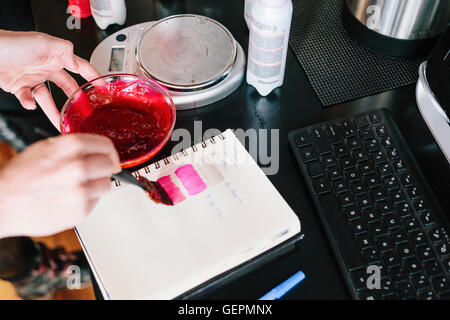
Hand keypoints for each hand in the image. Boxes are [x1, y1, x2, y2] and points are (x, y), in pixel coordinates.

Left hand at [0, 30, 100, 128]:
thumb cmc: (11, 43)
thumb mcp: (42, 41)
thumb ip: (64, 50)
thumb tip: (78, 64)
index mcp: (56, 56)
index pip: (81, 67)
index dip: (94, 76)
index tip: (104, 87)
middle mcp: (47, 67)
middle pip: (68, 87)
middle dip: (77, 99)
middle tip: (85, 111)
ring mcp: (34, 78)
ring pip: (50, 99)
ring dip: (56, 111)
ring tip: (62, 121)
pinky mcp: (20, 87)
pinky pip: (30, 99)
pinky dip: (30, 104)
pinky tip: (31, 104)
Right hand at [0, 134, 120, 237]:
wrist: (3, 204)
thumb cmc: (20, 177)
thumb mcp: (44, 148)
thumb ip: (71, 146)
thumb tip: (93, 148)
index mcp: (69, 147)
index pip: (105, 144)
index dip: (108, 151)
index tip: (109, 155)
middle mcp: (77, 167)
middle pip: (110, 164)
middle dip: (105, 166)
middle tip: (97, 171)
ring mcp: (80, 190)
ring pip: (106, 183)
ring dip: (98, 183)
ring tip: (81, 185)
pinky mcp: (80, 210)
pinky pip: (96, 201)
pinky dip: (88, 199)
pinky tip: (72, 197)